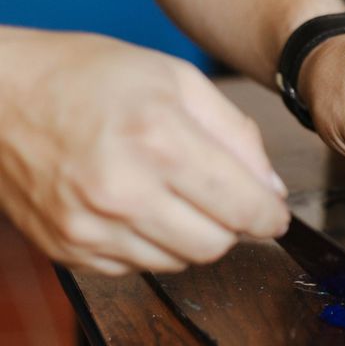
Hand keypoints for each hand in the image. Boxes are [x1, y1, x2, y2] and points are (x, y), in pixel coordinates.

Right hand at [0, 31, 288, 274]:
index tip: (275, 215)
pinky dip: (153, 245)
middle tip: (225, 199)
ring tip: (172, 194)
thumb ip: (236, 134)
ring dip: (193, 236)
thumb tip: (272, 188)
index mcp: (157, 139)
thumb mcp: (176, 79)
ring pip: (180, 262)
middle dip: (234, 226)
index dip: (270, 216)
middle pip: (216, 244)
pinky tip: (138, 208)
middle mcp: (122, 191)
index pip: (242, 207)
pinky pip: (139, 268)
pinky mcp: (69, 250)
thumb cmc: (86, 77)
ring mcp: (90, 227)